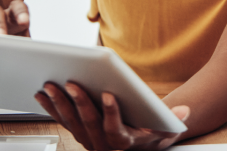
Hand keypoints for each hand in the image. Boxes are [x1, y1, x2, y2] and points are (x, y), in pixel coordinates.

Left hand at [35, 82, 189, 150]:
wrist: (140, 147)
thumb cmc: (152, 133)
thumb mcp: (166, 129)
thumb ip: (174, 120)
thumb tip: (184, 111)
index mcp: (124, 144)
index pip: (115, 132)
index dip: (112, 114)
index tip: (109, 95)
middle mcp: (104, 146)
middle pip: (89, 125)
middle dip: (79, 103)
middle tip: (71, 83)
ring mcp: (89, 141)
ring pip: (72, 124)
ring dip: (60, 105)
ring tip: (51, 85)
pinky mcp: (80, 133)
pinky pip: (64, 121)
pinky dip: (52, 108)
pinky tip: (43, 94)